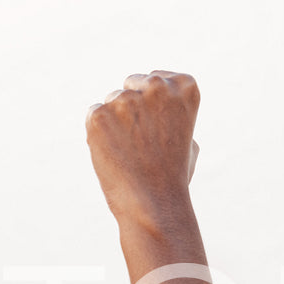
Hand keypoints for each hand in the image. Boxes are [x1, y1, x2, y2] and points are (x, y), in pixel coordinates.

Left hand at [86, 71, 201, 220]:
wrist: (154, 204)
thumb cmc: (173, 176)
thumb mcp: (189, 138)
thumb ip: (174, 113)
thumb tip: (156, 103)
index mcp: (185, 86)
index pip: (157, 79)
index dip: (152, 106)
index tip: (158, 130)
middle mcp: (157, 86)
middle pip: (131, 86)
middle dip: (130, 109)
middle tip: (142, 144)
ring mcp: (126, 99)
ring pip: (111, 102)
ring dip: (114, 123)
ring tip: (129, 152)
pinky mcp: (99, 115)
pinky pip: (94, 115)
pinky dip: (97, 134)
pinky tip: (113, 153)